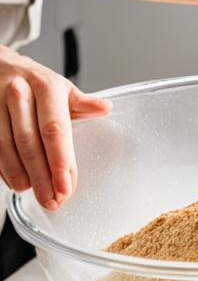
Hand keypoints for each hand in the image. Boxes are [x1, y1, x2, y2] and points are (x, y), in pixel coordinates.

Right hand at [0, 46, 110, 210]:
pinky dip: (3, 169)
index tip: (67, 186)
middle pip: (30, 143)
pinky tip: (15, 182)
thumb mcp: (61, 86)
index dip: (60, 161)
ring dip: (21, 176)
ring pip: (6, 148)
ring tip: (35, 194)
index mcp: (46, 86)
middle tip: (53, 200)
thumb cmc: (34, 81)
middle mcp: (19, 94)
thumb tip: (105, 108)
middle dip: (42, 177)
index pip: (54, 129)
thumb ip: (81, 103)